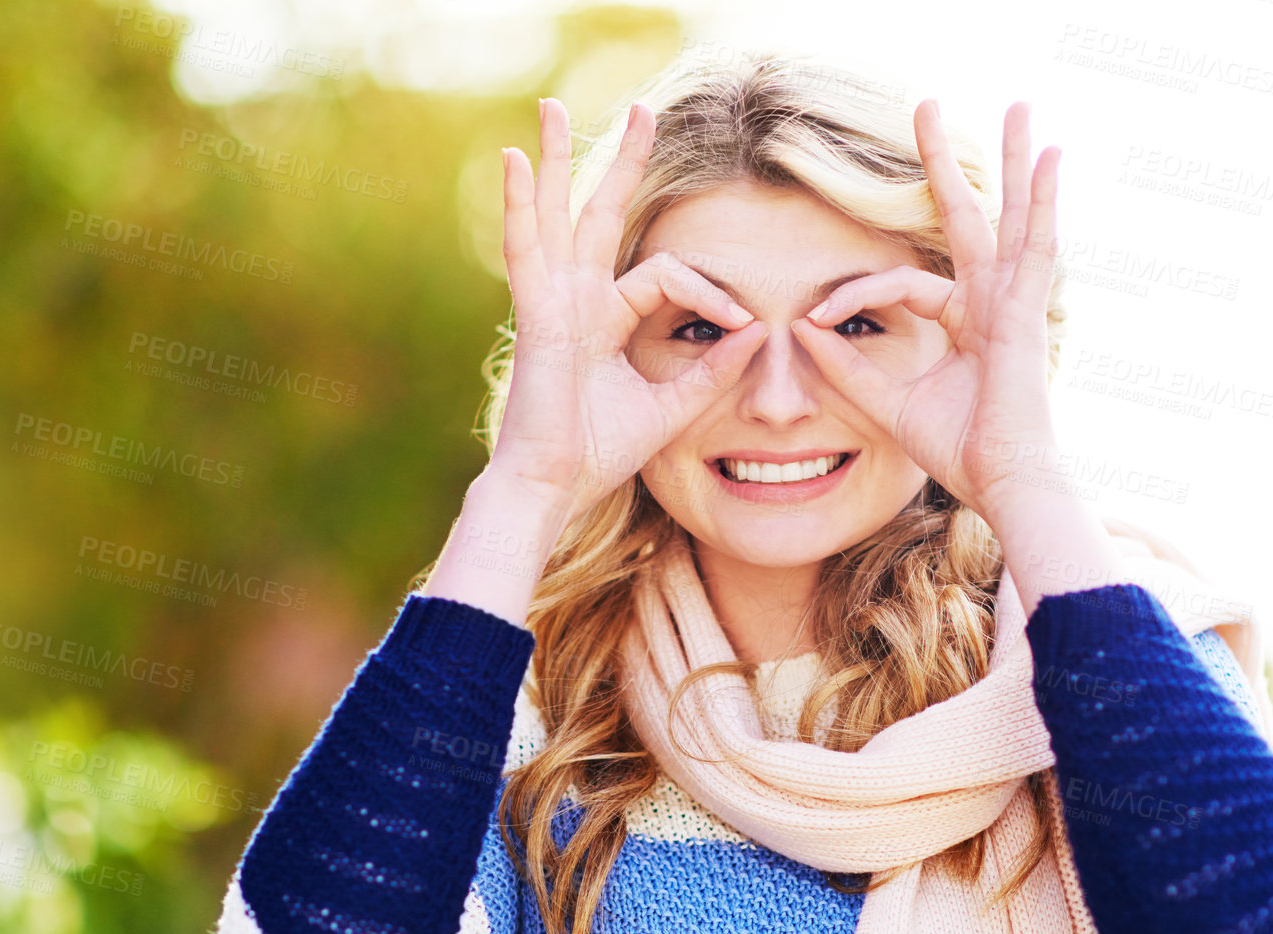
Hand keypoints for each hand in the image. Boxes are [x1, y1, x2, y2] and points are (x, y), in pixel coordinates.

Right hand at [488, 97, 769, 531]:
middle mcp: (576, 300)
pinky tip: (512, 159)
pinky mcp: (536, 314)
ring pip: (556, 216)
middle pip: (599, 215)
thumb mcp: (672, 406)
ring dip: (554, 160)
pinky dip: (518, 203)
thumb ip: (712, 369)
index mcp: (605, 319)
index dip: (711, 291)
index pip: (664, 275)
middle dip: (622, 163)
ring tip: (551, 105)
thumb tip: (759, 331)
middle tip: (641, 109)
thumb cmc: (598, 455)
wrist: (554, 488)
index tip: (747, 322)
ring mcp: (551, 301)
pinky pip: (526, 248)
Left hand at [788, 100, 1061, 522]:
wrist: (999, 480)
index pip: (900, 283)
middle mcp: (989, 302)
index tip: (812, 317)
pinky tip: (1049, 156)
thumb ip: (846, 366)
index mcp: (961, 322)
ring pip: (1009, 217)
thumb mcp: (886, 402)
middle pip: (968, 219)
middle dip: (947, 165)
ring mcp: (1012, 302)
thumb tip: (801, 330)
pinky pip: (1035, 245)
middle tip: (927, 106)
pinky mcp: (1026, 311)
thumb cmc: (956, 450)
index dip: (854, 293)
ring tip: (1017, 105)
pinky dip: (1042, 201)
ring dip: (1010, 161)